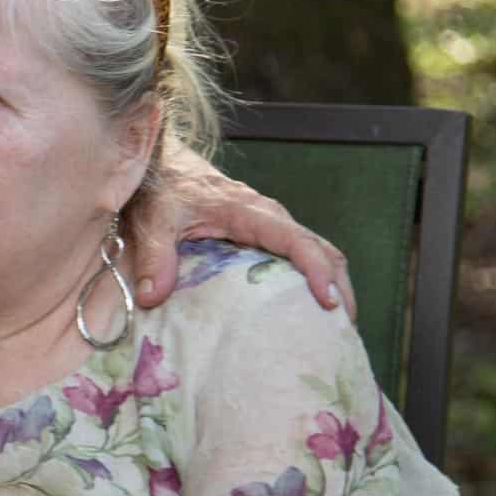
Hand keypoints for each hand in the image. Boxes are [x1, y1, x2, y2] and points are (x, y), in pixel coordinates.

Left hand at [128, 143, 354, 316]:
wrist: (160, 163)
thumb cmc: (160, 188)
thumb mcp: (153, 220)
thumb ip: (154, 256)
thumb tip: (152, 297)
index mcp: (249, 212)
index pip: (297, 240)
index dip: (317, 270)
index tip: (328, 303)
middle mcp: (269, 217)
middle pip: (323, 249)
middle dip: (339, 288)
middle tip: (343, 332)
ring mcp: (270, 224)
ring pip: (318, 251)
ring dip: (333, 285)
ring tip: (335, 329)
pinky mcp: (264, 233)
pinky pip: (300, 254)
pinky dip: (314, 279)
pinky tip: (307, 311)